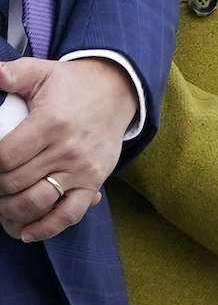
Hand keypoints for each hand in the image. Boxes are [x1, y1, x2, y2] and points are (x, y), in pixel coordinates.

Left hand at [0, 56, 138, 241]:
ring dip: (10, 211)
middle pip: (15, 183)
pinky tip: (26, 233)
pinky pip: (70, 214)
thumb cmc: (72, 83)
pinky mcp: (94, 182)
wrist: (118, 91)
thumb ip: (11, 73)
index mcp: (50, 123)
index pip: (5, 158)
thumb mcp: (40, 72)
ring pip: (37, 202)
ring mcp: (82, 169)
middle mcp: (67, 150)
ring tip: (1, 206)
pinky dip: (46, 228)